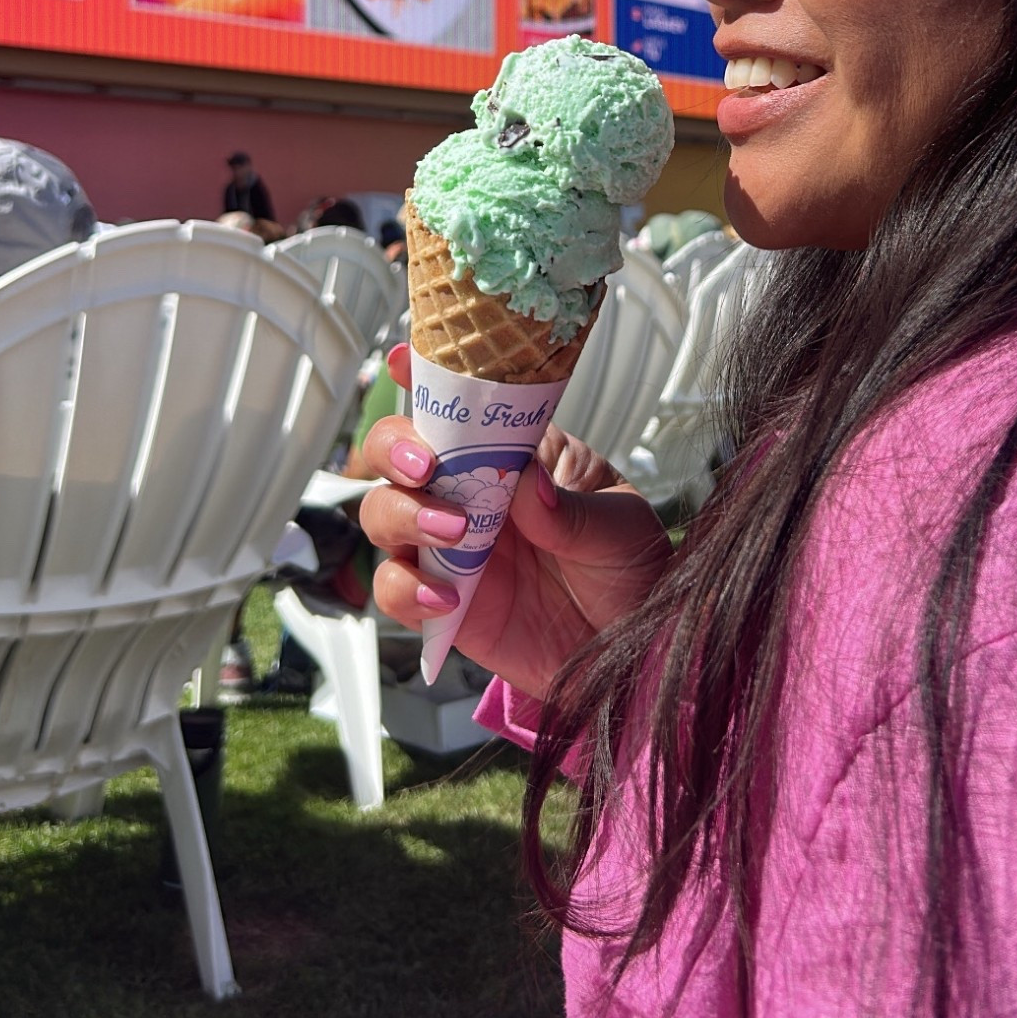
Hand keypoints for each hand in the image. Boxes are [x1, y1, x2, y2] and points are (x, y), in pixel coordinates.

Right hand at [359, 345, 672, 700]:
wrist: (634, 654)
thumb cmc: (631, 572)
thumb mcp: (620, 529)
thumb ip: (571, 512)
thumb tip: (524, 485)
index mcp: (514, 454)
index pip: (461, 405)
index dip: (422, 377)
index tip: (402, 363)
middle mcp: (470, 492)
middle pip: (397, 451)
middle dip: (396, 447)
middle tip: (426, 465)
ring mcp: (450, 548)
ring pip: (382, 513)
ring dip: (402, 514)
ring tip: (453, 533)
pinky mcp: (443, 603)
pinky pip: (395, 590)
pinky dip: (405, 591)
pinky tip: (444, 599)